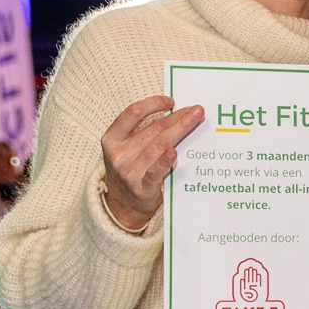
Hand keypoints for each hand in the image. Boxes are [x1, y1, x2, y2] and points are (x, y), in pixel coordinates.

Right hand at [100, 96, 205, 229]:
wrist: (122, 207)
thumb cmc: (130, 171)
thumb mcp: (126, 149)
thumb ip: (143, 133)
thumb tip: (175, 113)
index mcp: (111, 139)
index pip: (132, 114)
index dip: (152, 103)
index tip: (171, 100)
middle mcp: (118, 154)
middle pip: (152, 129)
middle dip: (177, 117)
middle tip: (196, 109)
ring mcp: (128, 172)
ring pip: (158, 145)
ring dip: (180, 130)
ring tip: (195, 119)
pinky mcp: (141, 188)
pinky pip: (156, 170)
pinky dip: (166, 160)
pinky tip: (175, 151)